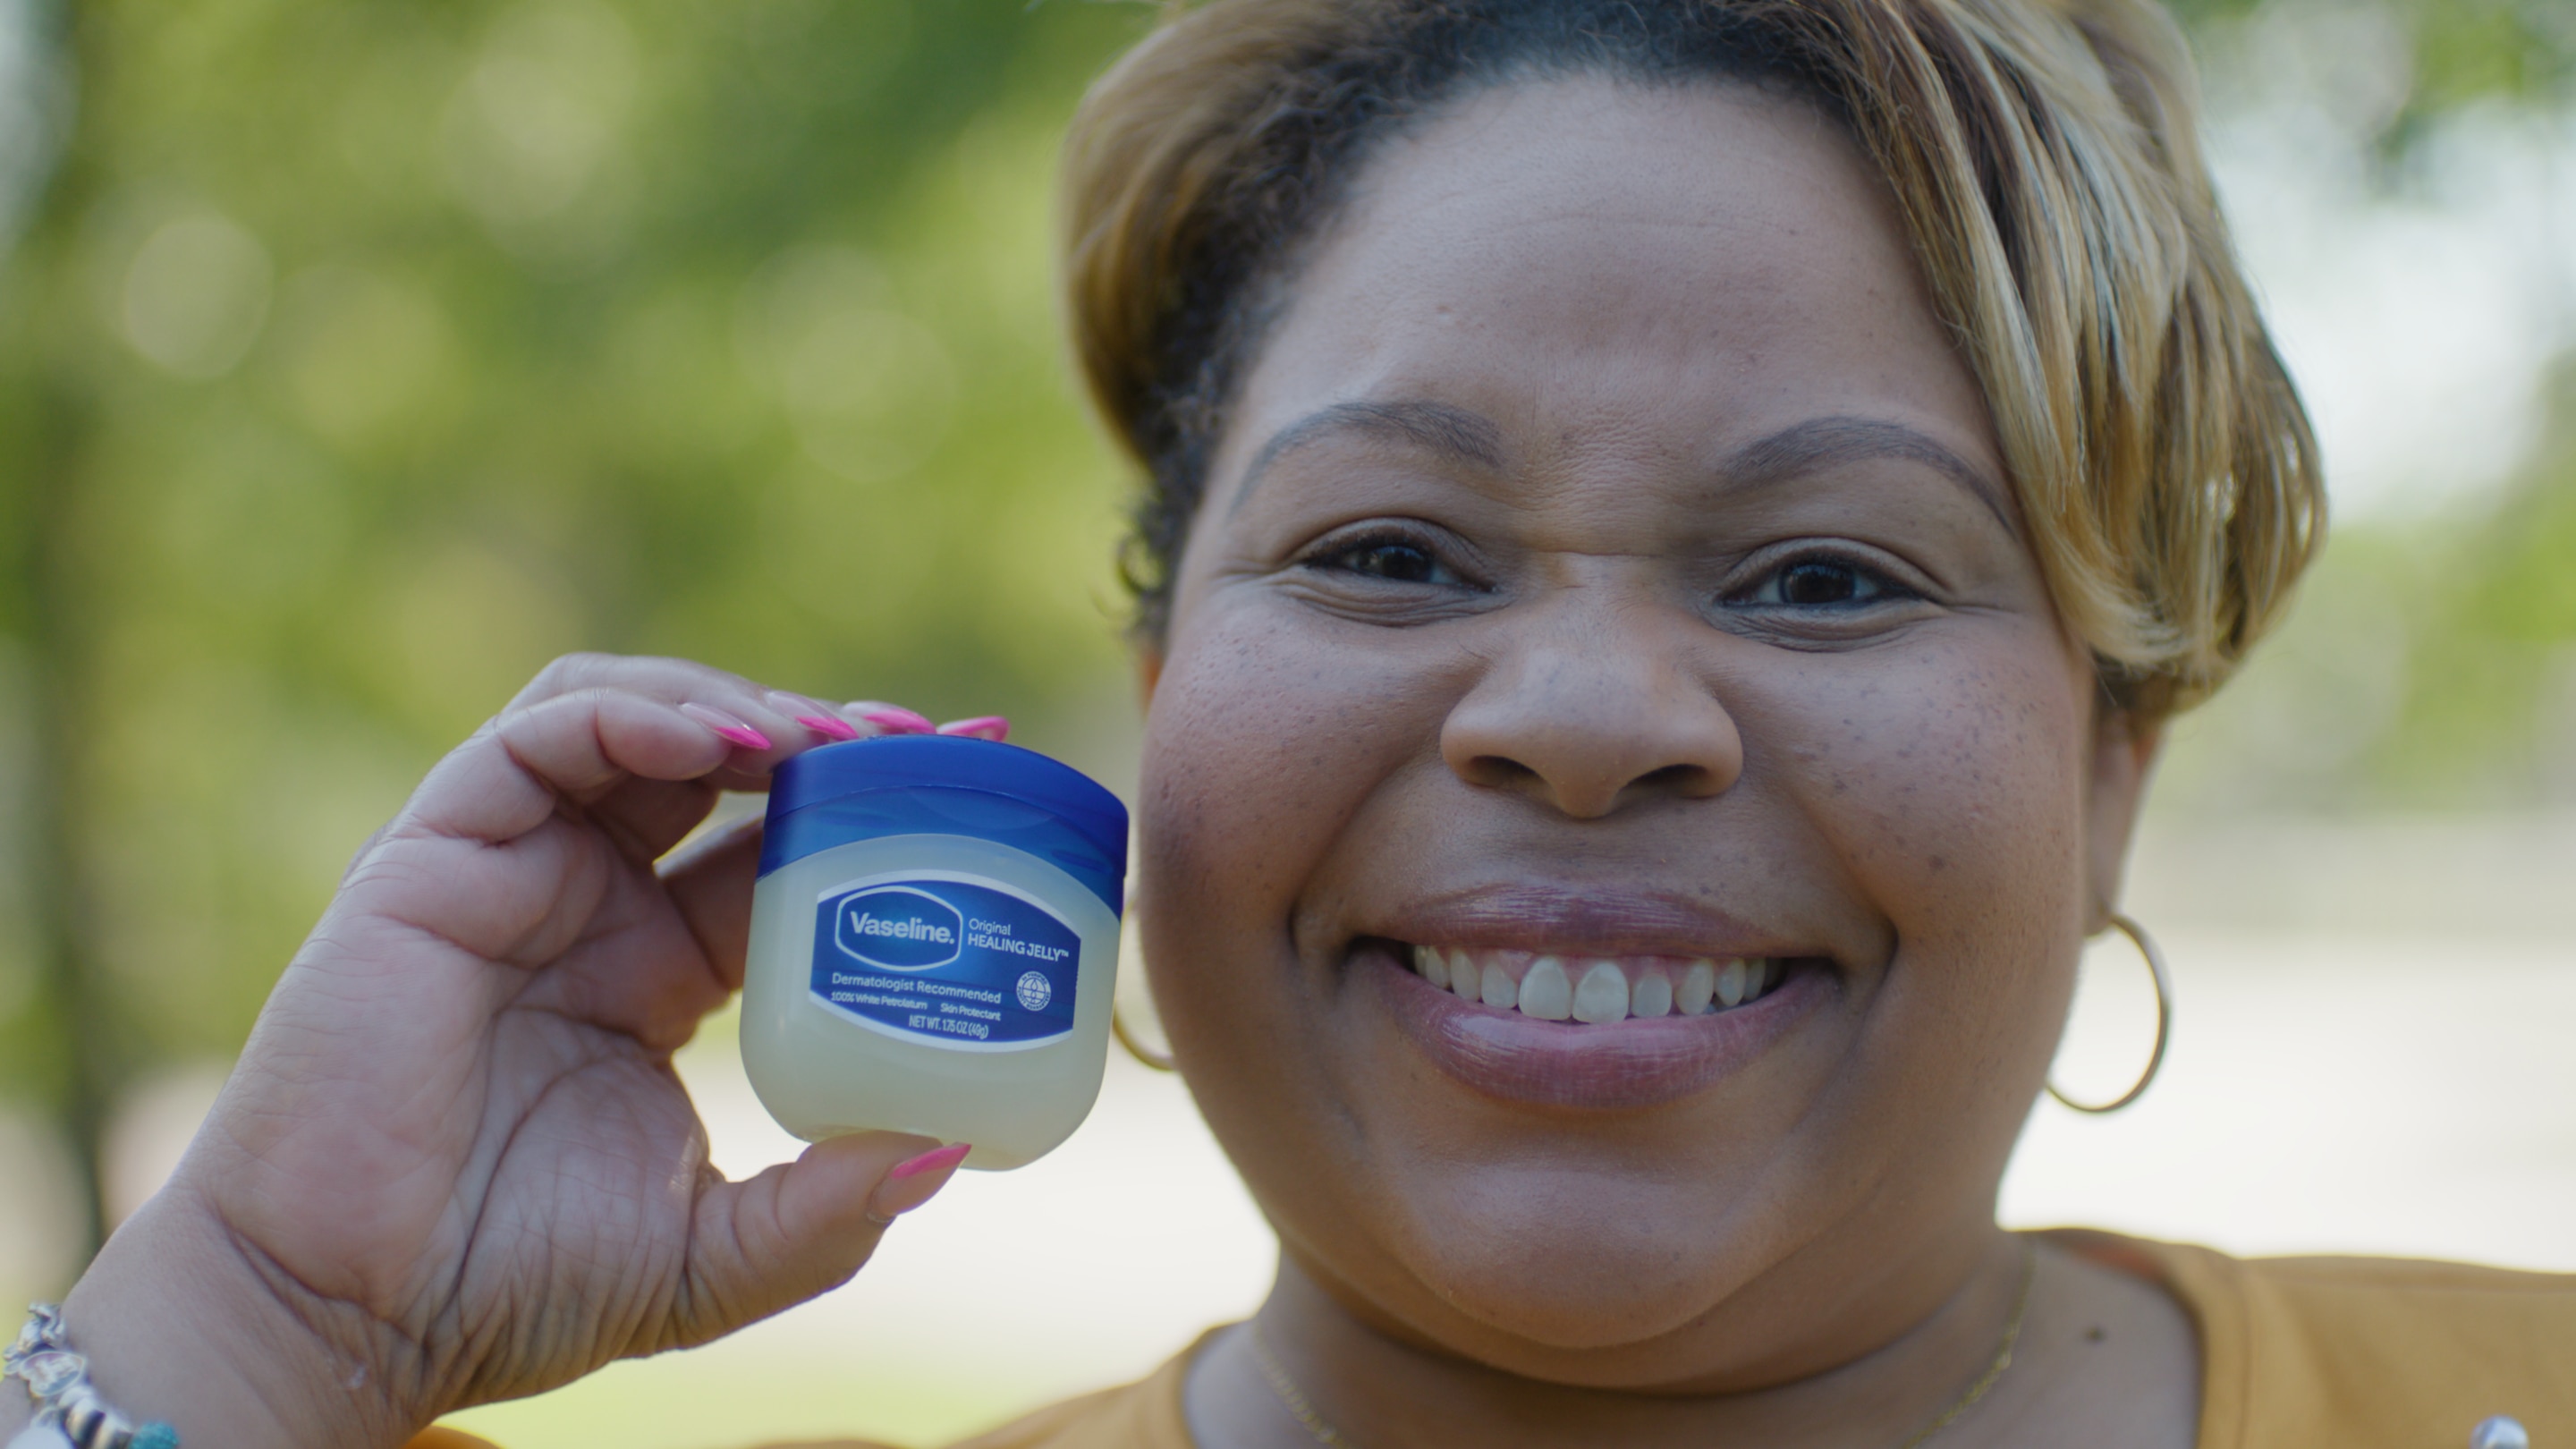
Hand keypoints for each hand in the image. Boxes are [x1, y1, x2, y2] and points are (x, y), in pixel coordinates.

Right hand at [43, 656, 987, 1446]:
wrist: (348, 1314)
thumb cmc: (509, 1287)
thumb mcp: (711, 1257)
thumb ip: (826, 1210)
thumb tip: (953, 1146)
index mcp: (658, 970)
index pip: (782, 848)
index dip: (875, 800)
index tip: (981, 767)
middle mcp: (590, 902)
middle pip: (721, 760)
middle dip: (825, 731)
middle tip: (927, 738)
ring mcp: (510, 871)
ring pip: (628, 716)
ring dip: (734, 702)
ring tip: (825, 737)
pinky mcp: (431, 857)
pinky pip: (534, 740)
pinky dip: (631, 714)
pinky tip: (718, 740)